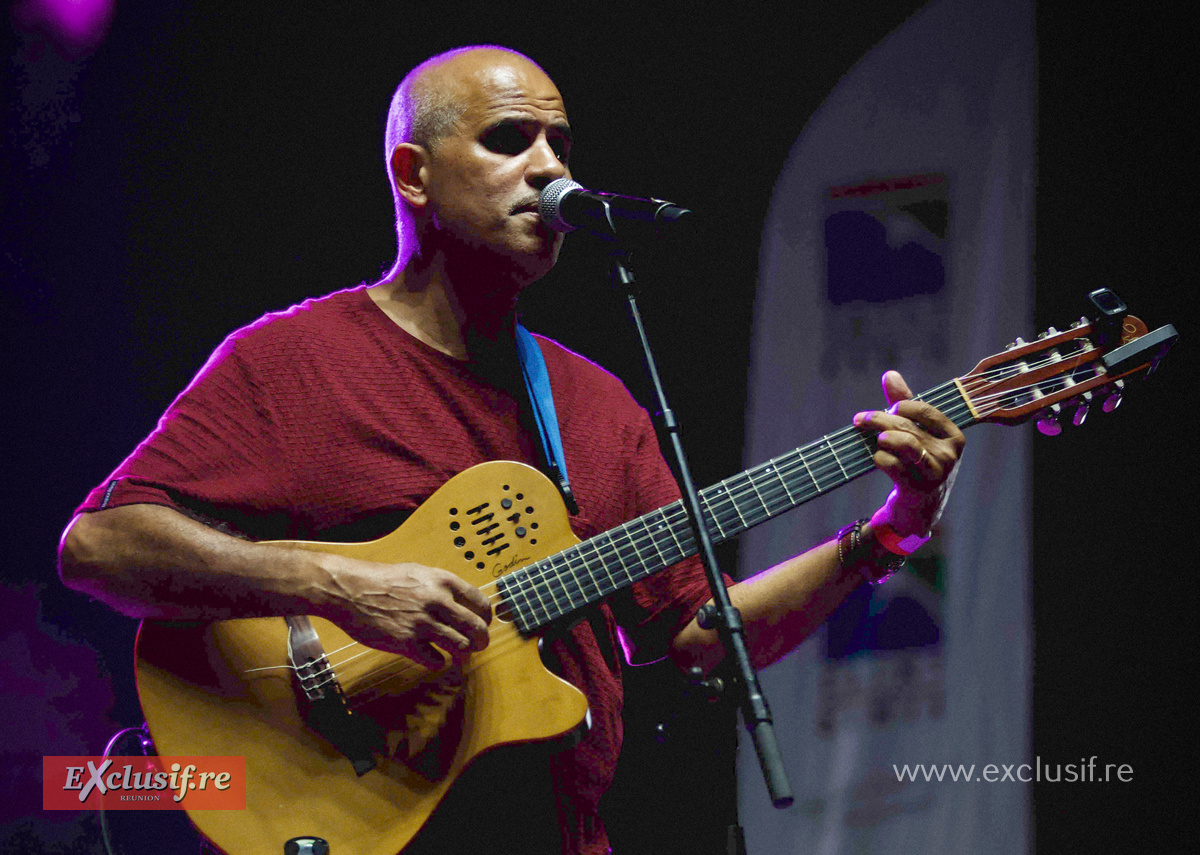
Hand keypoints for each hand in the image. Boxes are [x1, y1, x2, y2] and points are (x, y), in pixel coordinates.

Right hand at [317, 556, 491, 668]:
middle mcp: (437, 601)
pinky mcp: (406, 643)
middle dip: (481, 641)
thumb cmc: (382, 580)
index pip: (481, 603)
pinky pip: (435, 661)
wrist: (350, 590)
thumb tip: (462, 603)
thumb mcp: (419, 573)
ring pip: (460, 647)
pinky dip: (438, 663)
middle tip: (478, 646)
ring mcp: (422, 623)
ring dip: (463, 655)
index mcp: (443, 582)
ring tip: (458, 656)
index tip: (484, 625)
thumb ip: (442, 587)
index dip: (486, 618)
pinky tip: (432, 658)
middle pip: (476, 628)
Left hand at [853, 370, 964, 536]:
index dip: (901, 405)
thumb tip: (890, 374)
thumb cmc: (917, 464)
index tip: (885, 409)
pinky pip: (892, 465)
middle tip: (859, 419)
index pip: (925, 409)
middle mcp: (949, 454)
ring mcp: (936, 473)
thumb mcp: (916, 433)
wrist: (919, 509)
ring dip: (881, 438)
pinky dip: (879, 458)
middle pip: (907, 426)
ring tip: (875, 440)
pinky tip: (877, 458)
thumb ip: (904, 404)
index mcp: (954, 436)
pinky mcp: (918, 488)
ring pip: (902, 443)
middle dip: (878, 419)